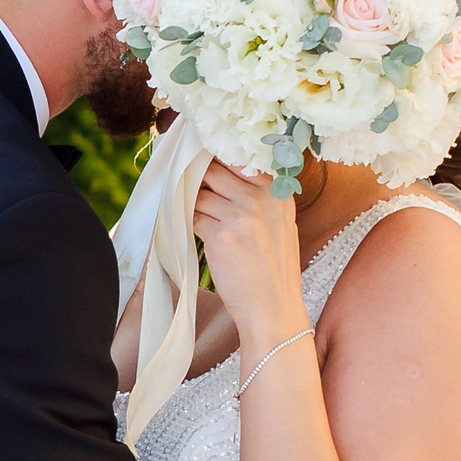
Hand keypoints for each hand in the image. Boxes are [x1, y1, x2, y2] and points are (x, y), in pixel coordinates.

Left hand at [191, 164, 303, 346]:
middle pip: (213, 171)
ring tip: (190, 211)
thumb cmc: (271, 266)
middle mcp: (260, 198)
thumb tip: (216, 170)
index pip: (239, 157)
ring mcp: (239, 215)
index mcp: (277, 191)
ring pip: (198, 194)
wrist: (272, 305)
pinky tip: (188, 227)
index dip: (214, 155)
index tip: (198, 155)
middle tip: (183, 180)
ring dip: (188, 201)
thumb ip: (255, 194)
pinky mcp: (220, 235)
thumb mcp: (277, 221)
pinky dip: (185, 220)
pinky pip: (191, 216)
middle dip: (194, 176)